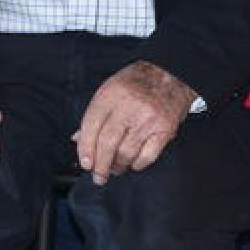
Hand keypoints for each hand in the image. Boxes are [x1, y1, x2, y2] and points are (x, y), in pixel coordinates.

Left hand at [73, 60, 195, 184]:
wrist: (170, 74)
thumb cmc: (137, 82)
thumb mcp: (110, 90)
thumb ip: (95, 114)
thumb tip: (78, 139)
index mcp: (112, 94)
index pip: (91, 125)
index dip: (85, 148)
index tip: (85, 163)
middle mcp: (129, 106)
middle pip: (108, 143)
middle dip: (100, 165)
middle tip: (98, 176)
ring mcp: (148, 119)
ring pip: (126, 153)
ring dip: (118, 166)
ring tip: (115, 169)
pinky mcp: (164, 129)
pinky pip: (147, 156)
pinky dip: (137, 164)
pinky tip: (133, 163)